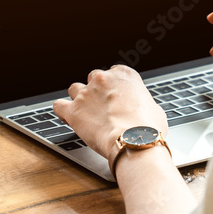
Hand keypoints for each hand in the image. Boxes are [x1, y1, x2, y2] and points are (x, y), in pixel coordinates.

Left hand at [53, 65, 167, 166]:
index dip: (113, 86)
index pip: (113, 72)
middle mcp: (103, 79)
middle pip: (94, 78)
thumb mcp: (153, 108)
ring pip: (75, 89)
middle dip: (96, 91)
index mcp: (124, 75)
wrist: (134, 141)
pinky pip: (59, 105)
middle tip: (102, 107)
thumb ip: (140, 102)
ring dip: (78, 99)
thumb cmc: (147, 128)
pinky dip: (62, 111)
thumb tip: (140, 109)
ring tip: (84, 113)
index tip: (114, 96)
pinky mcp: (73, 110)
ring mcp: (86, 93)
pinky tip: (66, 117)